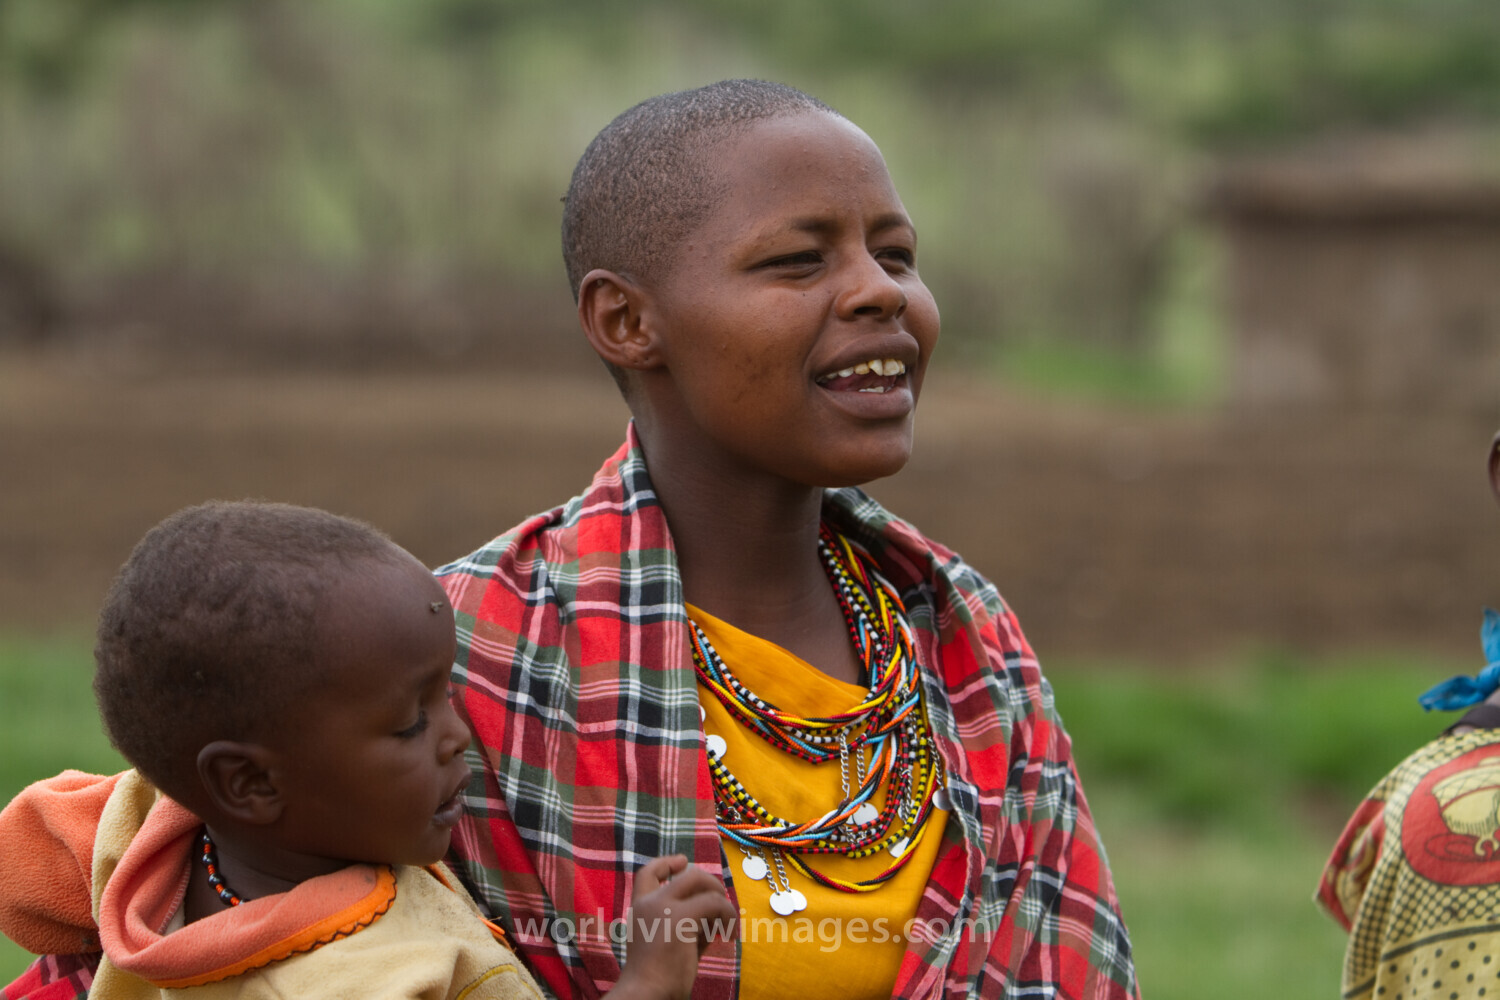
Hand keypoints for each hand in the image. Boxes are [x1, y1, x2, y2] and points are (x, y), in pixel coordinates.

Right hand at [608, 855, 735, 999]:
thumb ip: (686, 924)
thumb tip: (714, 916)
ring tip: (726, 924)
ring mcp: (664, 907)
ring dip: (721, 900)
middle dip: (710, 882)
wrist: (646, 994)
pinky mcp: (681, 918)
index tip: (683, 861)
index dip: (668, 863)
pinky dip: (728, 916)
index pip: (648, 872)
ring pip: (702, 882)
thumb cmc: (658, 977)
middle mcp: (649, 903)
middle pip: (687, 873)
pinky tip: (728, 935)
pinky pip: (716, 904)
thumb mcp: (670, 942)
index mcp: (639, 909)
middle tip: (721, 901)